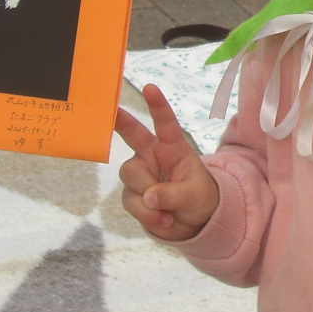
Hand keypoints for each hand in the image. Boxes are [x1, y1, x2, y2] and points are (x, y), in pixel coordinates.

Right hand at [115, 84, 220, 240]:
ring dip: (149, 198)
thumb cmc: (198, 198)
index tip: (150, 87)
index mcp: (172, 147)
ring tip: (169, 213)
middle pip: (132, 137)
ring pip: (131, 177)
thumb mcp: (194, 195)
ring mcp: (140, 174)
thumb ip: (173, 194)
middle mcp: (151, 155)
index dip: (157, 106)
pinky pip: (131, 202)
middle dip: (121, 122)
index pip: (165, 123)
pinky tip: (163, 220)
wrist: (193, 224)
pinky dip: (147, 215)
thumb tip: (149, 197)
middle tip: (114, 112)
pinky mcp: (132, 195)